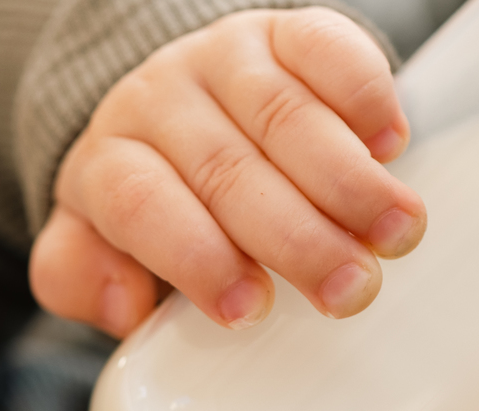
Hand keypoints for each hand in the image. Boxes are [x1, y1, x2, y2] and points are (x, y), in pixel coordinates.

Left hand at [29, 6, 424, 337]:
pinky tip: (391, 146)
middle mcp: (162, 99)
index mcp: (110, 160)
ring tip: (394, 233)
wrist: (177, 105)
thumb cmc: (152, 196)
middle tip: (348, 288)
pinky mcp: (285, 32)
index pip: (142, 204)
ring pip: (286, 116)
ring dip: (350, 181)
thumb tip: (123, 304)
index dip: (197, 258)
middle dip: (297, 237)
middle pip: (227, 169)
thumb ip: (84, 279)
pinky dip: (365, 97)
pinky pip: (326, 48)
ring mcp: (226, 59)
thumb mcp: (96, 244)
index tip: (249, 309)